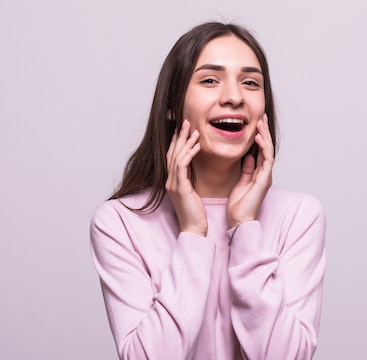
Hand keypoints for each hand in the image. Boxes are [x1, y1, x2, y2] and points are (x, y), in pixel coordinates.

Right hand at [165, 119, 207, 235]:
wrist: (194, 230)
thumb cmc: (196, 213)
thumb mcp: (192, 192)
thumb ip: (190, 179)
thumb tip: (194, 168)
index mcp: (172, 181)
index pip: (172, 156)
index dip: (177, 141)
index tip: (183, 129)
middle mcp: (169, 181)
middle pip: (171, 152)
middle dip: (179, 136)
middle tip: (186, 121)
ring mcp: (173, 184)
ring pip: (176, 156)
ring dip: (185, 141)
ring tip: (193, 129)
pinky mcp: (179, 188)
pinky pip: (182, 166)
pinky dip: (189, 154)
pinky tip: (197, 146)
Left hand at [227, 114, 273, 227]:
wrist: (239, 221)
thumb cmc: (238, 206)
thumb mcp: (241, 183)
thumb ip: (246, 169)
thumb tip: (248, 156)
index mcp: (258, 174)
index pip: (260, 151)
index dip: (259, 137)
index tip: (256, 124)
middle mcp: (264, 174)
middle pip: (266, 148)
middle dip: (264, 132)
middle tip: (262, 117)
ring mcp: (266, 176)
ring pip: (268, 151)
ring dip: (265, 135)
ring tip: (261, 122)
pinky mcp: (264, 180)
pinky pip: (266, 160)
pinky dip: (263, 147)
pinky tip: (258, 137)